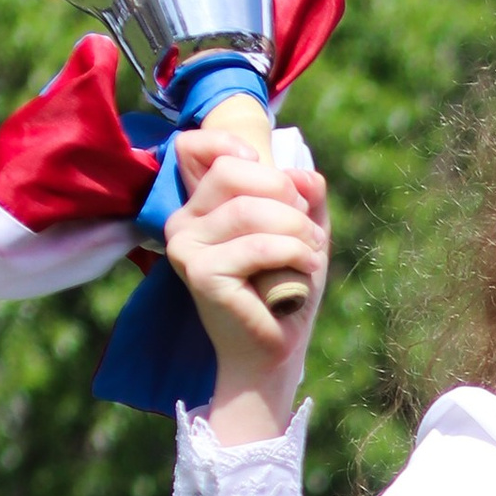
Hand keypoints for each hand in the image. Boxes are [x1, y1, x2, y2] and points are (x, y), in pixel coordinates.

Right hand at [162, 132, 330, 432]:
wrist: (271, 352)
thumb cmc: (283, 290)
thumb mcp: (300, 231)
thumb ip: (303, 196)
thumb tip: (306, 176)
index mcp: (199, 205)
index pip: (193, 146)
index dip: (231, 143)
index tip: (272, 174)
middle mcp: (182, 220)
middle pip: (234, 172)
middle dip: (285, 195)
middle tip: (309, 229)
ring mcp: (184, 245)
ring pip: (249, 209)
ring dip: (297, 229)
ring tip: (313, 254)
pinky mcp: (199, 272)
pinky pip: (257, 246)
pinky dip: (293, 254)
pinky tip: (305, 272)